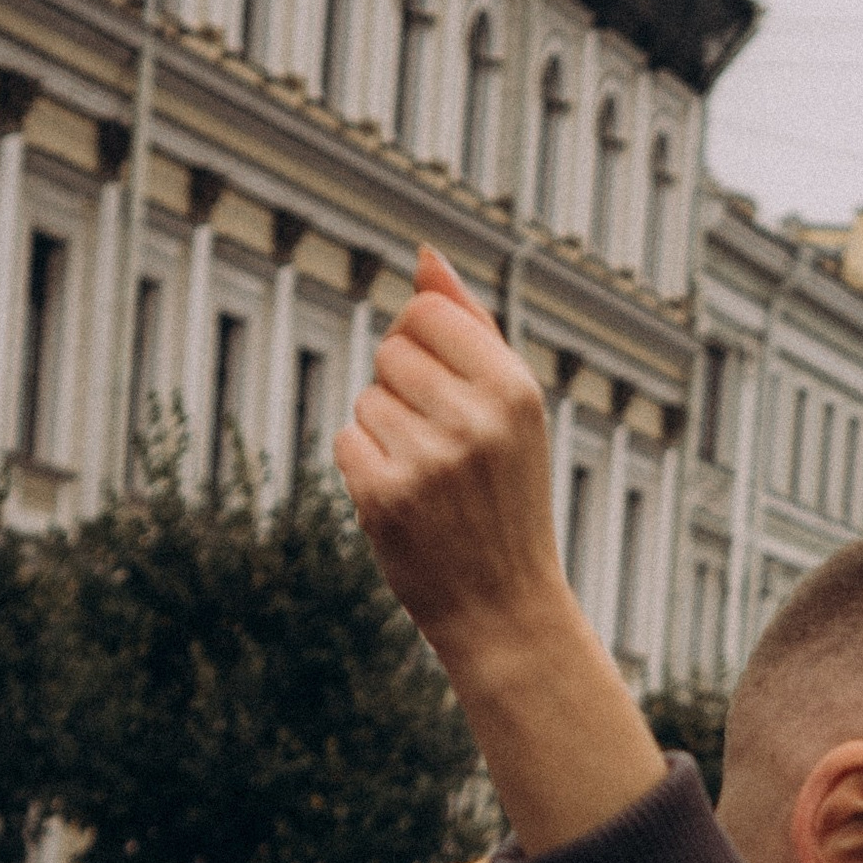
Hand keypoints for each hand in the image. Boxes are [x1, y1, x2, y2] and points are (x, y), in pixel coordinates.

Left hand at [336, 248, 564, 663]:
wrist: (507, 607)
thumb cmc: (507, 497)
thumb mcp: (510, 409)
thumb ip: (470, 326)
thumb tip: (425, 255)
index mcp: (514, 389)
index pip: (425, 312)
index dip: (425, 344)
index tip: (452, 391)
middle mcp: (475, 420)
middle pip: (390, 349)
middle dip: (404, 389)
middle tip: (446, 447)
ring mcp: (428, 461)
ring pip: (367, 398)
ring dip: (385, 432)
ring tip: (431, 479)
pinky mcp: (384, 497)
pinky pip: (348, 442)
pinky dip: (367, 468)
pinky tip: (407, 502)